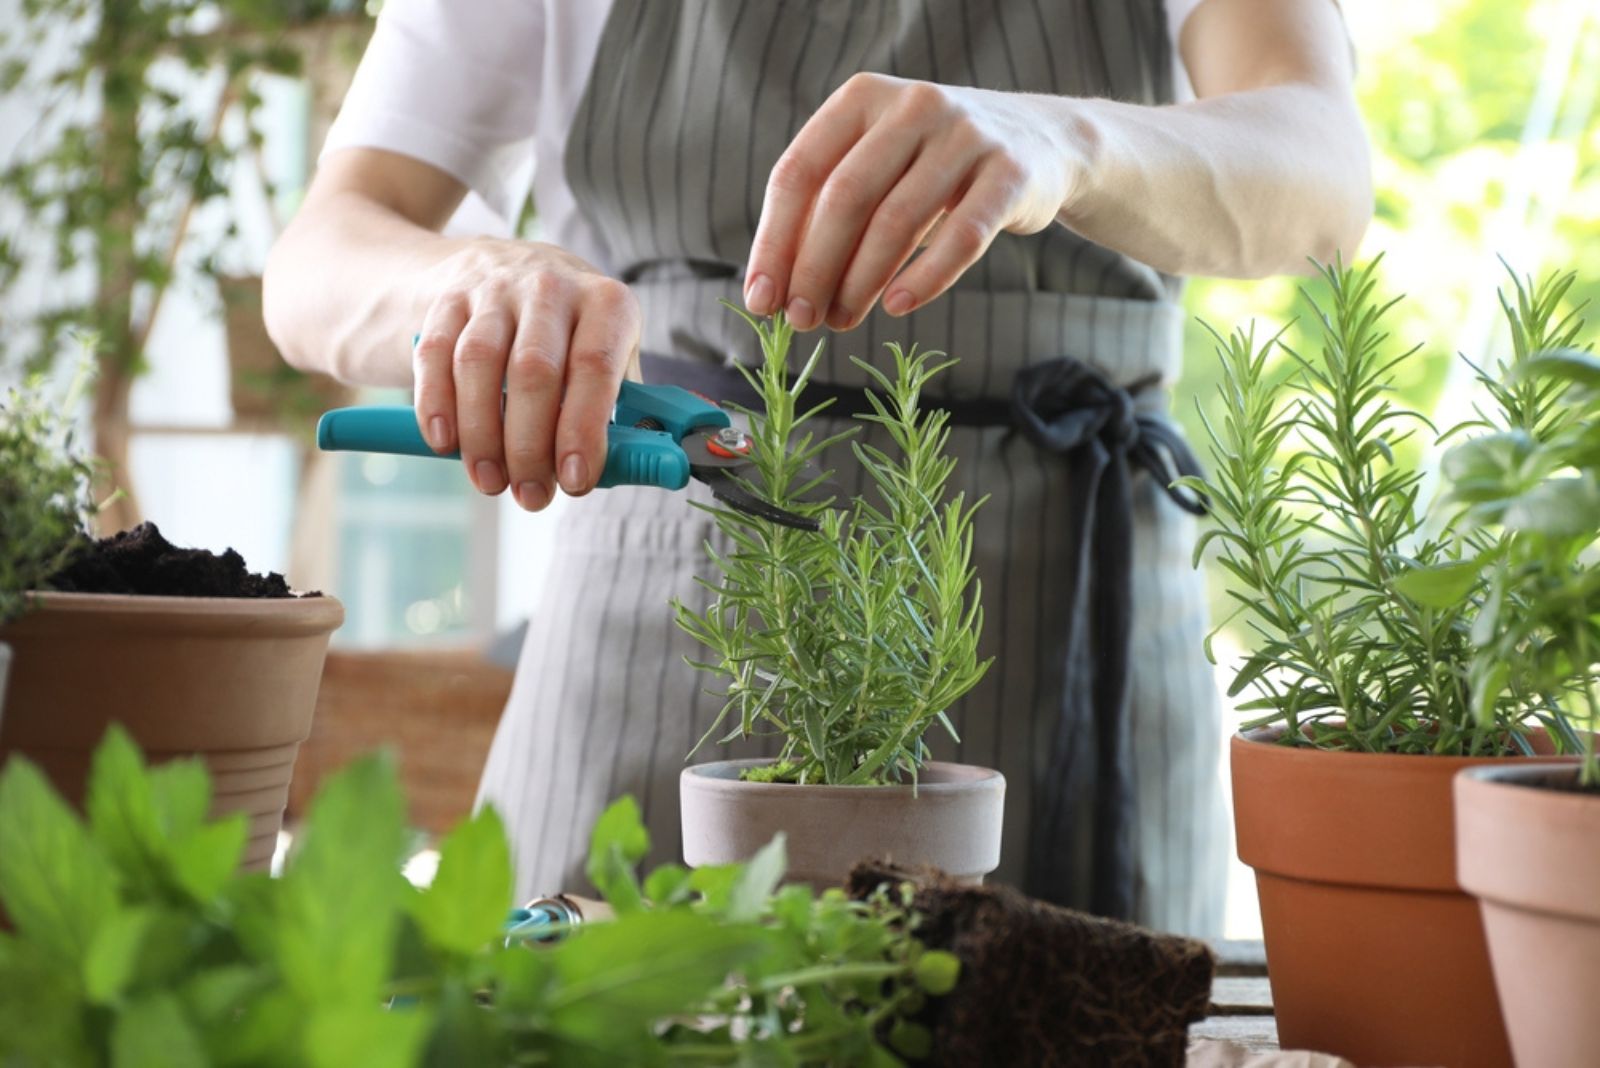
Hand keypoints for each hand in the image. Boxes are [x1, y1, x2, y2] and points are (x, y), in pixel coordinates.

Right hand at [412, 240, 639, 509]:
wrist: (503, 270)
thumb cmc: (569, 336)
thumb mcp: (608, 358)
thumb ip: (623, 413)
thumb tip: (644, 467)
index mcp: (606, 304)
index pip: (595, 367)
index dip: (583, 430)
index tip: (574, 481)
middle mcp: (551, 287)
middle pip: (533, 370)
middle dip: (529, 446)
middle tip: (530, 495)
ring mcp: (495, 288)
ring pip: (478, 362)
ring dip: (481, 434)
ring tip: (490, 480)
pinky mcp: (448, 299)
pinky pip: (436, 354)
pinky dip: (437, 404)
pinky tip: (445, 443)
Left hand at [744, 73, 1082, 331]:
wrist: (1042, 143)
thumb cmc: (933, 168)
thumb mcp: (877, 169)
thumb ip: (828, 213)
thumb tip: (776, 291)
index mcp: (862, 99)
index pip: (799, 172)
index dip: (774, 241)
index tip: (761, 299)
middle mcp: (912, 106)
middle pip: (844, 197)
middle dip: (814, 268)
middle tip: (801, 319)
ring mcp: (965, 136)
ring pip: (897, 220)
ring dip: (861, 282)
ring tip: (842, 321)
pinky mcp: (1010, 174)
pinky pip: (962, 236)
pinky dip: (925, 278)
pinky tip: (897, 307)